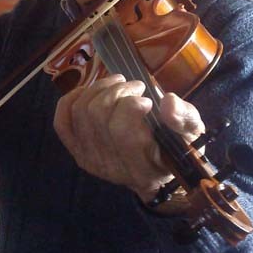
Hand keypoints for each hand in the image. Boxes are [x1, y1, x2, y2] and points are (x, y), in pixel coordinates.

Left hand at [53, 75, 204, 202]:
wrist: (153, 170)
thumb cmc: (173, 149)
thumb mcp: (190, 135)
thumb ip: (184, 119)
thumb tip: (168, 101)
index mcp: (139, 167)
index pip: (122, 131)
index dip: (131, 107)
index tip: (147, 99)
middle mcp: (108, 166)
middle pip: (97, 115)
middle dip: (116, 91)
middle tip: (135, 85)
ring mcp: (88, 158)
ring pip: (80, 112)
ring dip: (99, 89)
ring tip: (118, 82)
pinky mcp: (75, 149)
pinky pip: (62, 121)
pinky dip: (72, 99)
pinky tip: (90, 90)